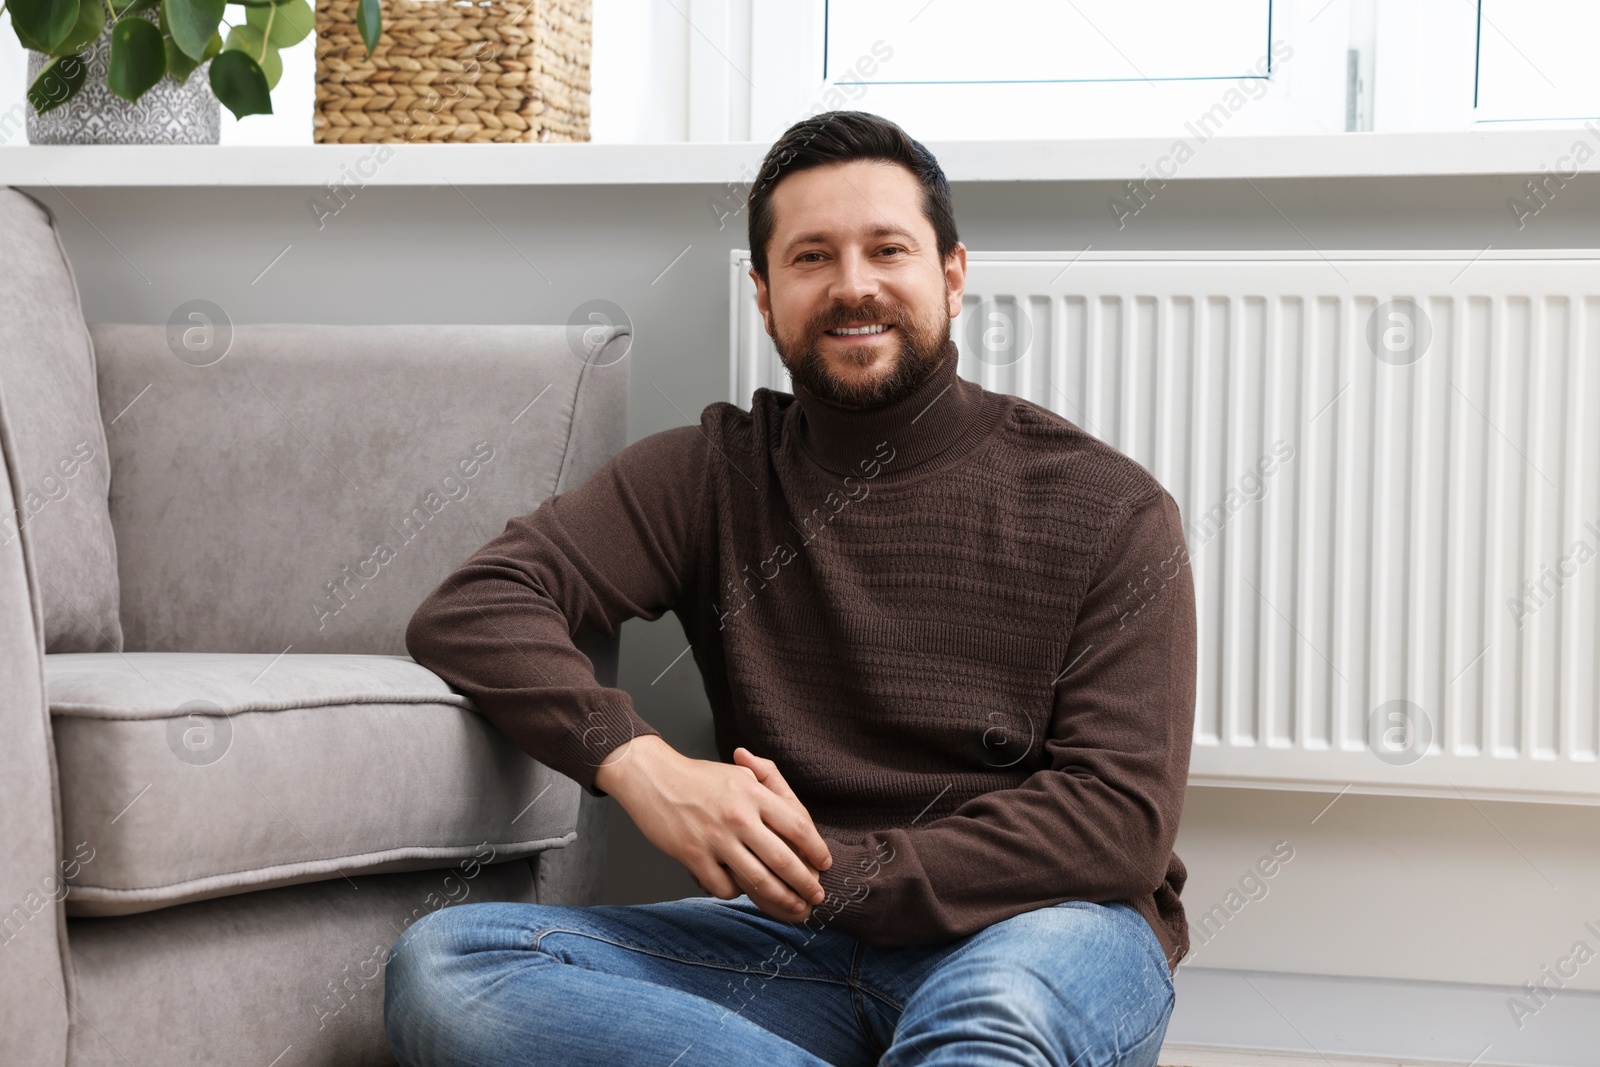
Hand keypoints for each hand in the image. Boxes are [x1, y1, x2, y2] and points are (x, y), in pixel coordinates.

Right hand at [597, 737, 833, 921]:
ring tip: (793, 905)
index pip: (797, 826)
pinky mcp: (693, 855)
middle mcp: (739, 816)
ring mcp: (716, 838)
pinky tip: (739, 889)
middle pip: (784, 860)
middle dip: (805, 884)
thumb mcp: (739, 773)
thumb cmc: (697, 777)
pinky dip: (735, 892)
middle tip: (817, 896)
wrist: (653, 777)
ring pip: (758, 880)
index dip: (816, 849)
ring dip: (781, 898)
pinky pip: (724, 887)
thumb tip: (795, 816)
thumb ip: (769, 790)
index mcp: (753, 794)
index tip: (825, 864)